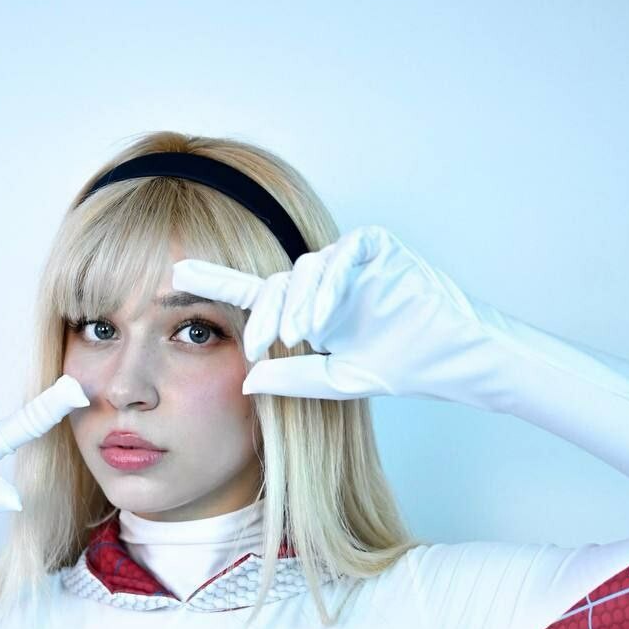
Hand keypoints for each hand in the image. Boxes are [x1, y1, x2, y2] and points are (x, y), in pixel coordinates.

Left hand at [172, 225, 495, 401]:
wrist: (453, 358)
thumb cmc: (404, 366)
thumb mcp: (337, 380)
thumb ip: (293, 378)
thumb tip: (247, 379)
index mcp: (310, 310)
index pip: (254, 292)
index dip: (215, 281)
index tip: (174, 276)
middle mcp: (324, 282)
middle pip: (277, 282)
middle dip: (263, 312)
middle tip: (256, 345)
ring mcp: (350, 262)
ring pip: (307, 268)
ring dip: (298, 304)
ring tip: (298, 337)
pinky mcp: (377, 247)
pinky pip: (342, 255)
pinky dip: (330, 286)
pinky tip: (325, 317)